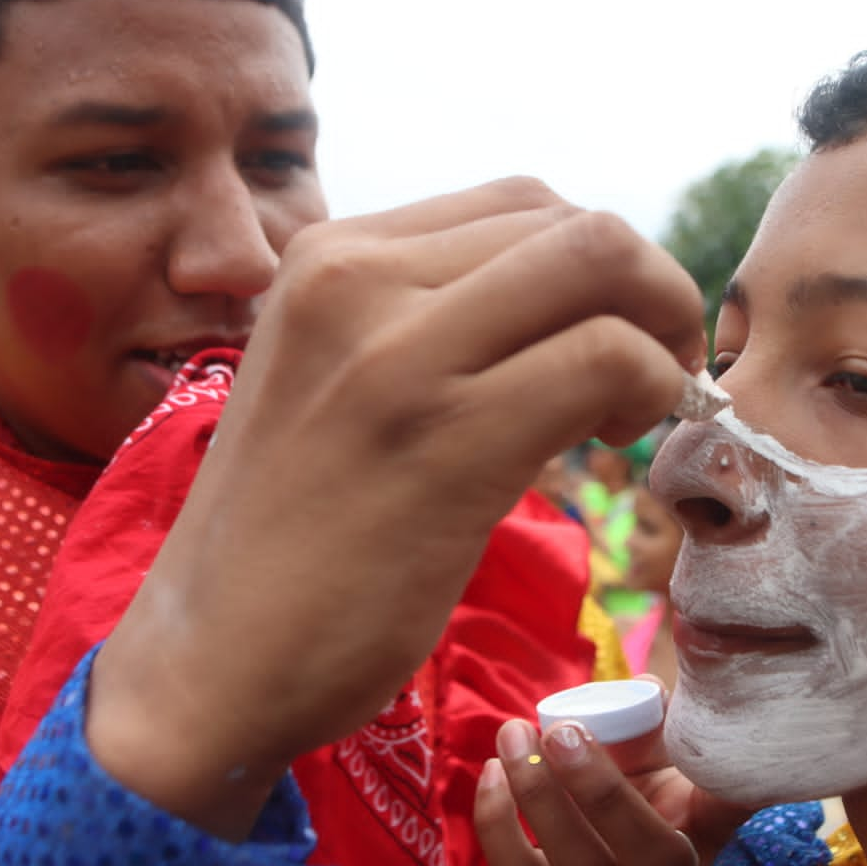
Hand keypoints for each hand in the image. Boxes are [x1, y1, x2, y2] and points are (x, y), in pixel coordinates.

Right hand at [88, 179, 707, 836]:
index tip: (608, 336)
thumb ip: (424, 320)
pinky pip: (605, 356)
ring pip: (601, 265)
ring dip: (658, 333)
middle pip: (574, 222)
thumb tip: (570, 301)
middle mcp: (355, 276)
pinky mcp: (447, 438)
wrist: (208, 662)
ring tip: (632, 411)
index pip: (518, 203)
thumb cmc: (288, 536)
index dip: (596, 267)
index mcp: (328, 255)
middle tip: (653, 369)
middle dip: (648, 289)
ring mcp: (398, 352)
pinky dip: (649, 387)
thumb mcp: (333, 378)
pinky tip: (617, 442)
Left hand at [475, 702, 751, 865]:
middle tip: (563, 730)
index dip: (728, 787)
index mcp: (701, 833)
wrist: (599, 842)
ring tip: (515, 734)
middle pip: (643, 852)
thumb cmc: (638, 783)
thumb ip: (657, 718)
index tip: (719, 751)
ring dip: (537, 794)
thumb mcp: (659, 752)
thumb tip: (641, 688)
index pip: (726, 811)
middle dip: (598, 787)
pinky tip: (493, 770)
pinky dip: (497, 818)